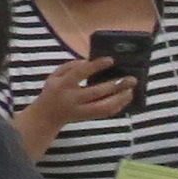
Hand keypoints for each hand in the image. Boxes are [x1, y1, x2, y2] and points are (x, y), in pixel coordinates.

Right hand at [23, 49, 140, 137]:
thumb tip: (90, 61)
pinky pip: (105, 113)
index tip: (111, 60)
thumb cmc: (53, 92)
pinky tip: (125, 98)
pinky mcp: (87, 118)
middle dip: (116, 85)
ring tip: (131, 90)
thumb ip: (70, 66)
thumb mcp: (54, 76)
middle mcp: (71, 98)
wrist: (46, 117)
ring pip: (104, 106)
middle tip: (131, 79)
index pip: (80, 73)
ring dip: (120, 98)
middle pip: (97, 92)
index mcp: (62, 85)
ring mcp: (80, 110)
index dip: (96, 66)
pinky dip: (118, 106)